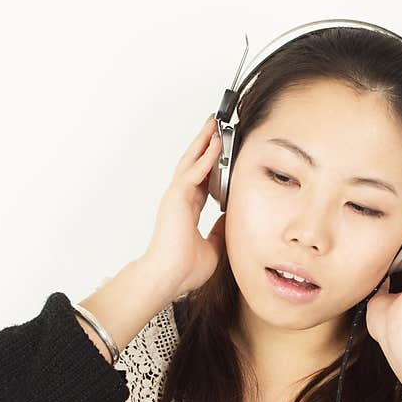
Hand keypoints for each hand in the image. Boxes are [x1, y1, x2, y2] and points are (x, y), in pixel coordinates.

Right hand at [142, 114, 225, 299]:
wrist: (168, 276)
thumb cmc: (184, 269)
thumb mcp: (213, 247)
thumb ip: (221, 231)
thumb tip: (233, 219)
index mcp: (187, 211)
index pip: (201, 182)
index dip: (210, 166)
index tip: (220, 153)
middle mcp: (180, 200)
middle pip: (194, 165)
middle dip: (204, 145)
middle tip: (214, 127)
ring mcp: (176, 197)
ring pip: (191, 162)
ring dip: (203, 142)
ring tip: (214, 124)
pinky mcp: (177, 197)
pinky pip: (194, 171)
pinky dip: (205, 156)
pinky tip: (215, 143)